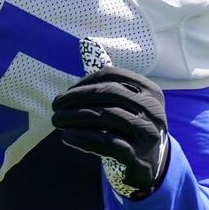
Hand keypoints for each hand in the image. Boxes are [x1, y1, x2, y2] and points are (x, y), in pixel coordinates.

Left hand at [52, 66, 168, 198]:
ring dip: (74, 117)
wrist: (150, 167)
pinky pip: (108, 143)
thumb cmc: (128, 128)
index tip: (65, 94)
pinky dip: (83, 138)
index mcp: (149, 90)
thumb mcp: (125, 103)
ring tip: (56, 121)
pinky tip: (67, 137)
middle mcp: (154, 109)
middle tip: (54, 106)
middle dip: (75, 98)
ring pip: (106, 116)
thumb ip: (107, 79)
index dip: (83, 82)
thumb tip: (86, 42)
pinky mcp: (140, 158)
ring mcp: (149, 134)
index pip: (111, 75)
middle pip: (107, 93)